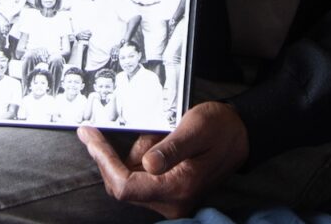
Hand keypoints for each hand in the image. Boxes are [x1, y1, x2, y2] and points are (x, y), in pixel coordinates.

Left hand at [77, 101, 248, 217]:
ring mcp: (170, 200)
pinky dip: (138, 158)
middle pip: (122, 185)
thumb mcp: (196, 129)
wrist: (241, 135)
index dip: (103, 161)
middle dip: (114, 156)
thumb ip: (171, 148)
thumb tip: (147, 163)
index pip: (125, 186)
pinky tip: (154, 141)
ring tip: (157, 134)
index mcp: (177, 188)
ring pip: (129, 180)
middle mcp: (172, 202)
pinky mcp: (168, 193)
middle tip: (113, 129)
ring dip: (130, 155)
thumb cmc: (220, 128)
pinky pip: (139, 178)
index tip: (89, 136)